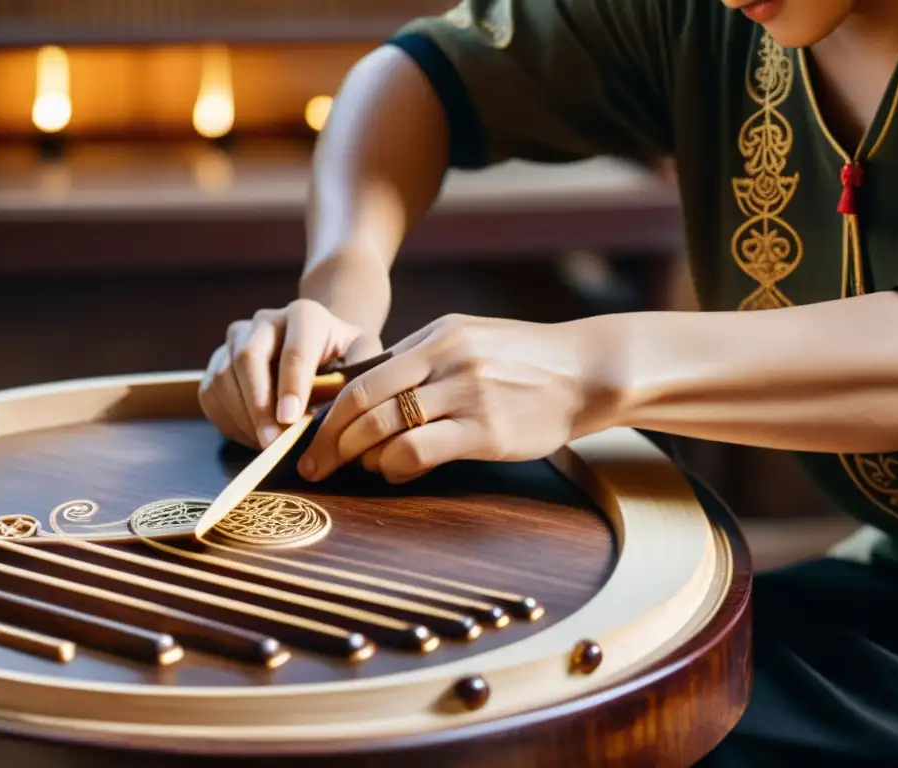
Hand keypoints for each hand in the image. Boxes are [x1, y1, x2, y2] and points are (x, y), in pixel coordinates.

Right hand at [199, 299, 381, 448]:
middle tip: (272, 442)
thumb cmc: (344, 355)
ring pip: (225, 377)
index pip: (294, 350)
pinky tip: (252, 435)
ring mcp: (237, 339)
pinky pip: (211, 393)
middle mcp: (265, 320)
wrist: (318, 343)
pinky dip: (228, 420)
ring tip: (267, 444)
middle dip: (259, 406)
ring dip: (243, 417)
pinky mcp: (218, 361)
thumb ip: (360, 374)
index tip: (291, 419)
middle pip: (249, 359)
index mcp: (305, 315)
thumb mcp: (364, 357)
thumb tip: (347, 406)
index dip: (291, 386)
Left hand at [296, 314, 622, 483]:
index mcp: (436, 336)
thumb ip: (424, 361)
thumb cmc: (525, 362)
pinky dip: (394, 466)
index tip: (313, 432)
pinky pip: (420, 449)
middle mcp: (446, 357)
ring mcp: (466, 392)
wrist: (587, 371)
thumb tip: (372, 392)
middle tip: (311, 463)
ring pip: (385, 424)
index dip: (331, 408)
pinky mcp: (486, 428)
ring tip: (350, 470)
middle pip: (363, 398)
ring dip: (355, 454)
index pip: (365, 374)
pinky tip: (395, 472)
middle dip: (328, 436)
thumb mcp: (470, 341)